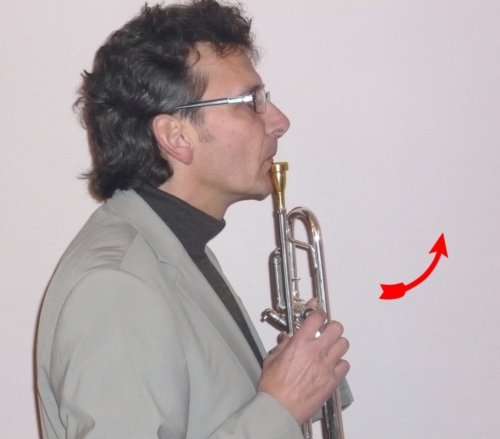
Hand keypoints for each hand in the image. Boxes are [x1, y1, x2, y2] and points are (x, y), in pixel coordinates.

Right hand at [257, 306, 349, 425]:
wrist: (280, 408)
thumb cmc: (274, 387)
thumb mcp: (272, 359)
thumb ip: (283, 346)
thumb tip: (288, 340)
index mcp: (300, 343)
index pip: (316, 317)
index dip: (318, 312)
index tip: (318, 312)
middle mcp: (316, 352)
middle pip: (336, 328)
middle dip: (331, 326)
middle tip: (326, 330)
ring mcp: (326, 366)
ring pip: (343, 344)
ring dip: (337, 343)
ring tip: (330, 347)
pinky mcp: (332, 380)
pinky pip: (345, 365)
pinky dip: (340, 363)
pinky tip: (332, 365)